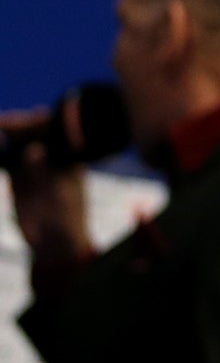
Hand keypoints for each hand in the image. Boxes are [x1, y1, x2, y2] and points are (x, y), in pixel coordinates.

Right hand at [1, 109, 90, 265]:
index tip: (28, 118)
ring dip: (4, 134)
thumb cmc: (65, 221)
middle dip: (17, 125)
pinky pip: (5, 160)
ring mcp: (35, 166)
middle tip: (1, 122)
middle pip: (34, 134)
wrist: (56, 244)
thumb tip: (35, 149)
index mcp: (70, 158)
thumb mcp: (58, 198)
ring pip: (17, 144)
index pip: (55, 133)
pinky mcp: (18, 177)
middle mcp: (53, 157)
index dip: (40, 124)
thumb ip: (45, 173)